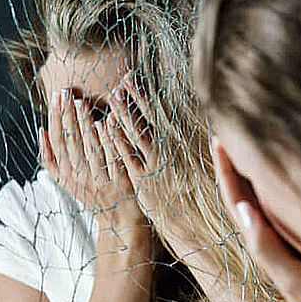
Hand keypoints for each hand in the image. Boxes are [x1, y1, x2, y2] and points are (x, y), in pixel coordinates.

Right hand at [40, 88, 145, 234]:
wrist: (118, 218)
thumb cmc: (93, 194)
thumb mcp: (66, 181)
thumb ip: (51, 158)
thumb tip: (41, 131)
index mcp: (65, 175)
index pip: (57, 142)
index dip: (55, 119)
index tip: (55, 97)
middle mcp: (79, 178)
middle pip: (70, 142)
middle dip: (66, 115)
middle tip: (65, 92)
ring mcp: (98, 180)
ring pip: (89, 147)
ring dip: (84, 124)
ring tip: (82, 102)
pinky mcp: (118, 182)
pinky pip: (111, 157)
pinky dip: (109, 139)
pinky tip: (106, 122)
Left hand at [104, 73, 194, 248]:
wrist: (187, 224)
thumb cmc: (189, 193)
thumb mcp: (192, 164)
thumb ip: (189, 141)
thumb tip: (193, 118)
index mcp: (180, 145)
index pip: (163, 113)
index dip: (147, 95)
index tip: (135, 78)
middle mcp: (169, 151)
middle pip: (151, 117)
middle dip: (136, 97)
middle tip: (124, 78)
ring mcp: (156, 164)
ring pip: (138, 133)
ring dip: (125, 113)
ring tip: (113, 95)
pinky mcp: (143, 179)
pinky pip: (128, 156)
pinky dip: (118, 139)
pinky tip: (107, 126)